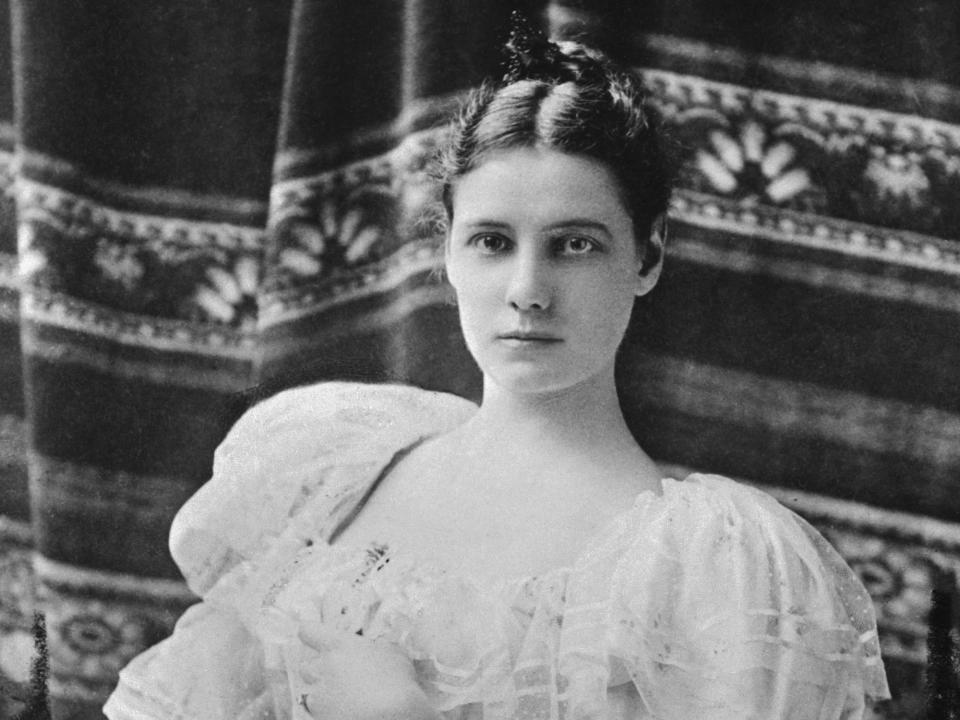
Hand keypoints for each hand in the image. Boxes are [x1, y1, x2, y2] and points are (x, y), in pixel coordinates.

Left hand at [295, 624, 438, 719]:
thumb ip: (379, 646)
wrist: (393, 716)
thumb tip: (379, 646)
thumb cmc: (397, 683)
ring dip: (325, 693)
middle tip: (339, 676)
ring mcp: (319, 695)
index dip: (311, 633)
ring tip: (348, 698)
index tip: (315, 637)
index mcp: (339, 645)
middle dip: (319, 670)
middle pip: (306, 666)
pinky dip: (329, 712)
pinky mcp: (320, 717)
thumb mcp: (394, 653)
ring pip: (312, 691)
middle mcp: (323, 668)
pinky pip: (318, 712)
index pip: (308, 631)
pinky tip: (348, 711)